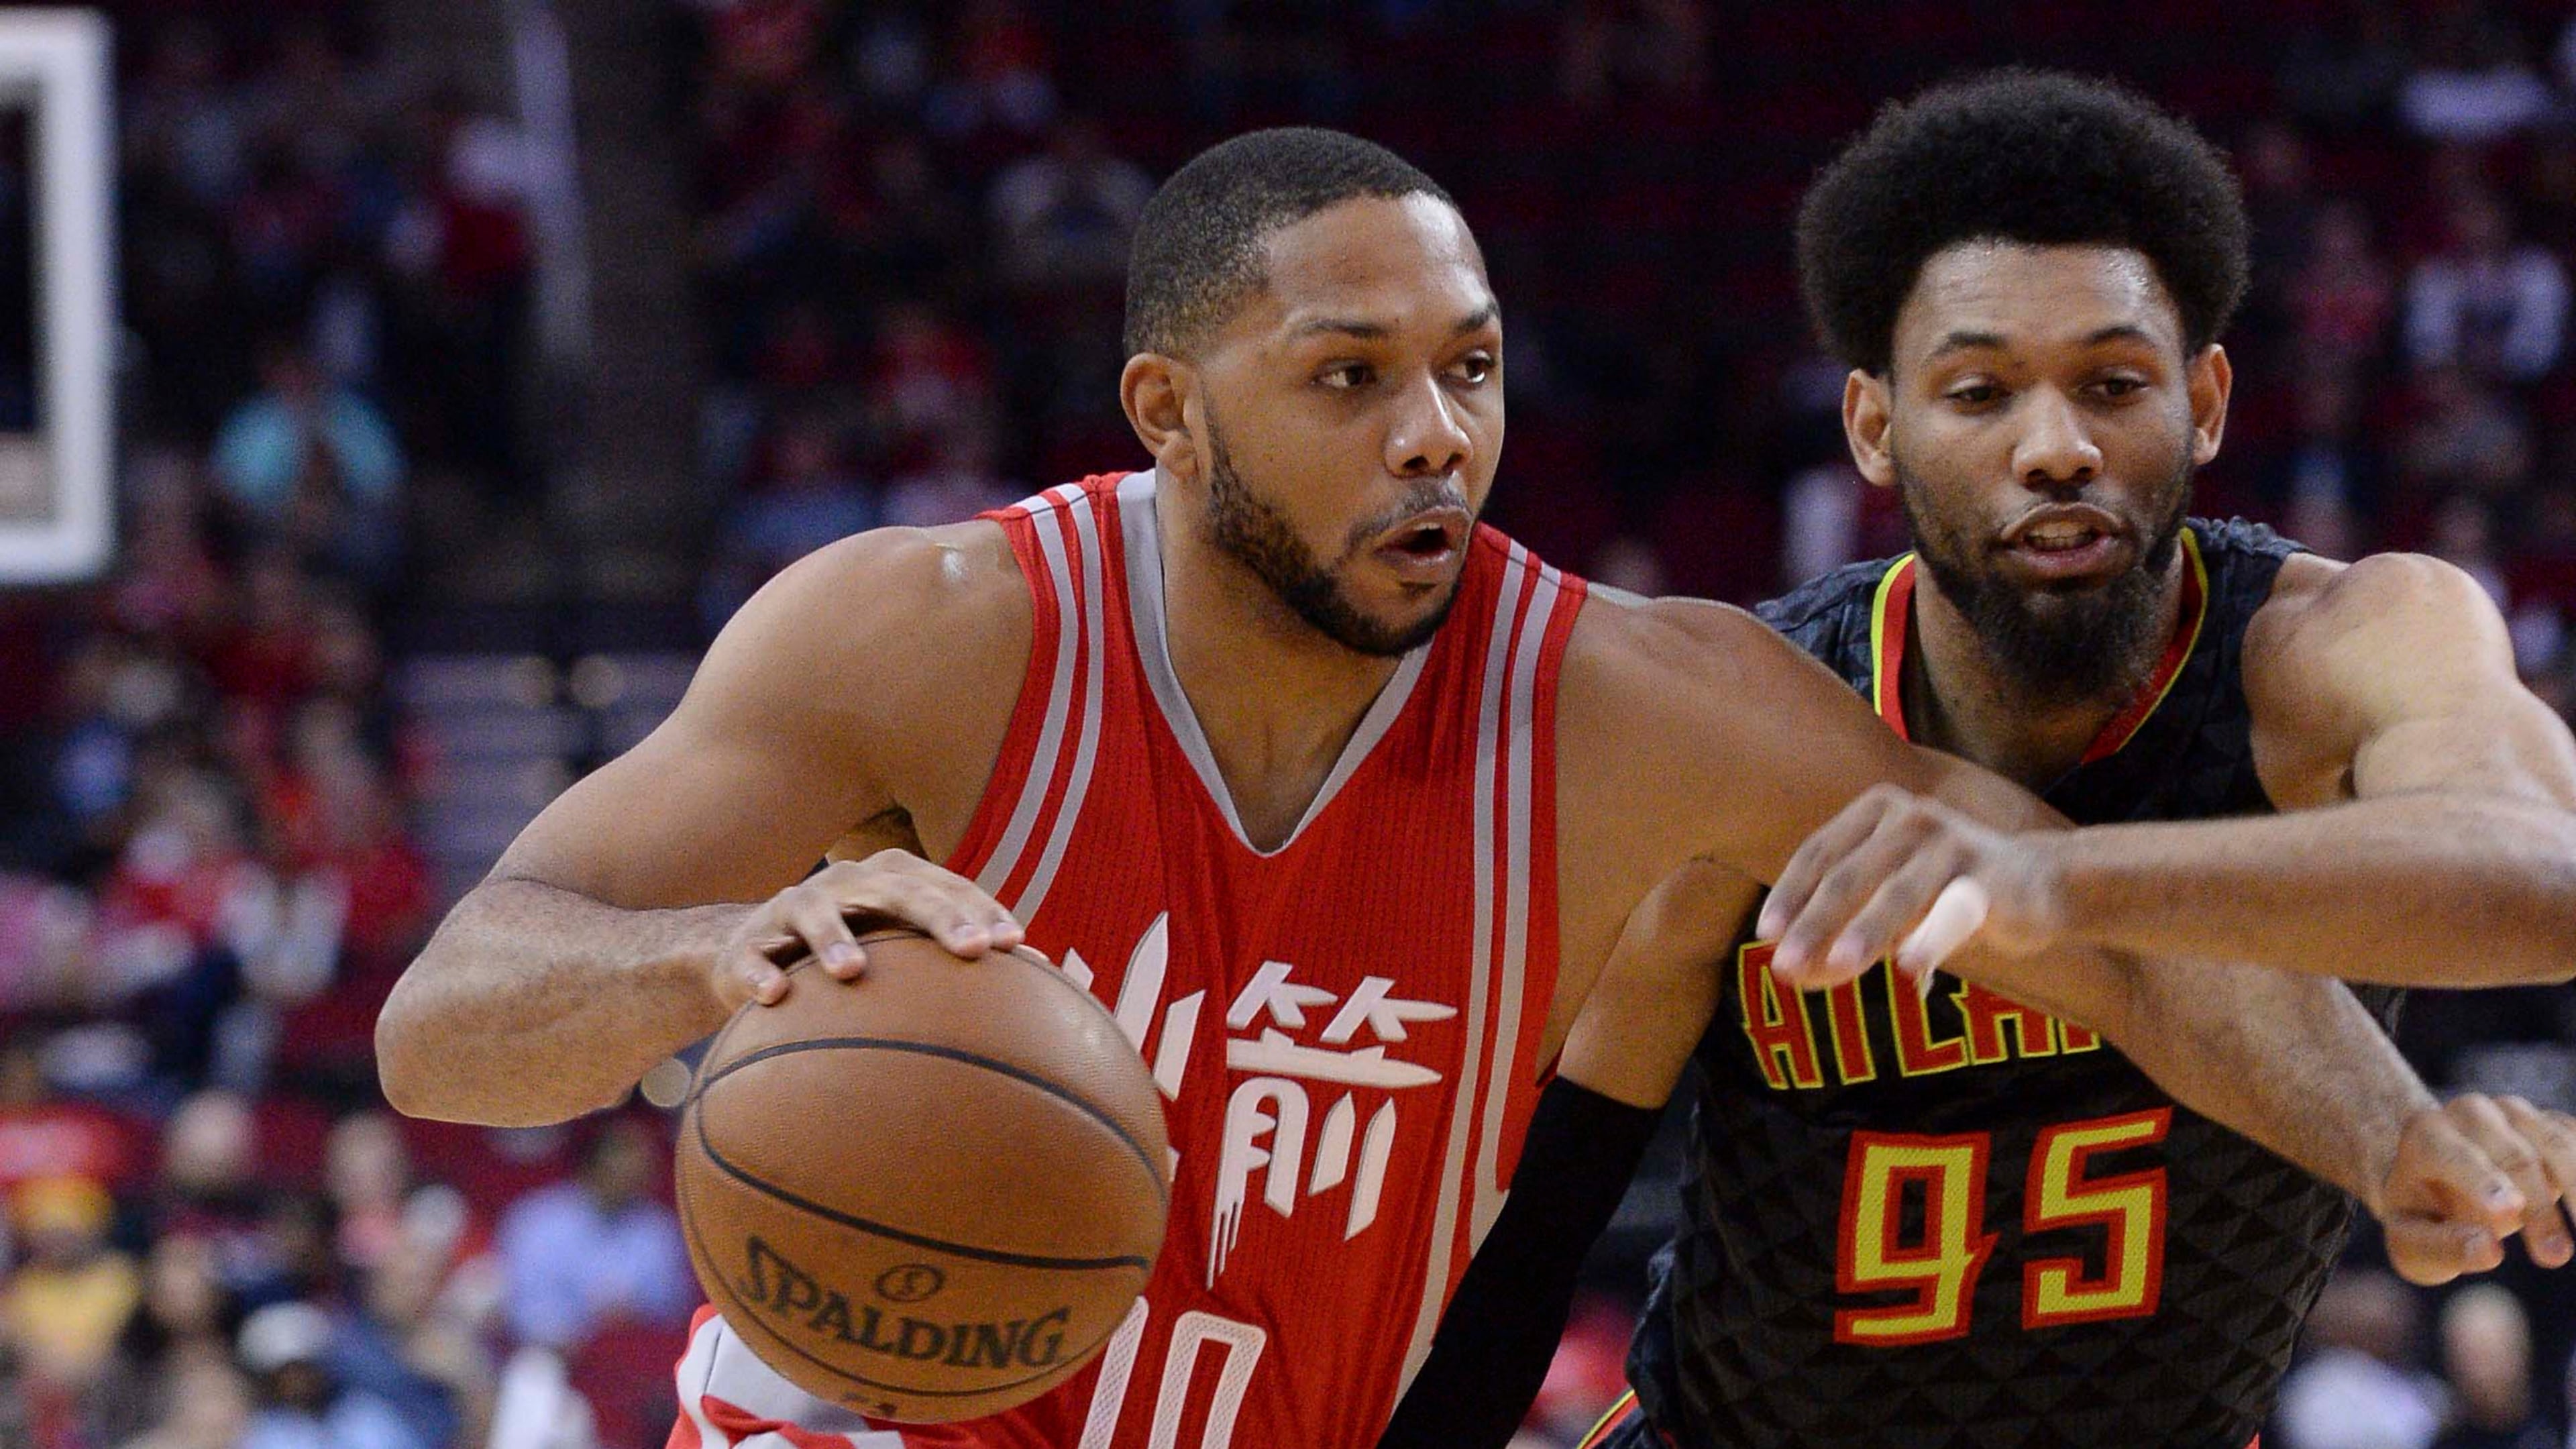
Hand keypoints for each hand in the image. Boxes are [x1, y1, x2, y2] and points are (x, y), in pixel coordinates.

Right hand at [711, 850, 1025, 1009]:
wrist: (752, 949)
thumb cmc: (852, 948)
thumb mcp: (900, 944)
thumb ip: (956, 954)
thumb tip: (1042, 982)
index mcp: (892, 880)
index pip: (947, 886)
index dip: (983, 910)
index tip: (1018, 945)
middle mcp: (847, 883)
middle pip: (898, 891)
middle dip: (938, 916)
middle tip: (972, 948)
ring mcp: (795, 908)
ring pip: (817, 915)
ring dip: (834, 939)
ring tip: (852, 971)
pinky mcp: (748, 943)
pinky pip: (752, 958)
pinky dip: (761, 974)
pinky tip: (774, 996)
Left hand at [1758, 784, 2066, 988]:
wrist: (2043, 885)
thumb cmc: (1946, 893)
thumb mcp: (1887, 905)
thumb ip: (1840, 930)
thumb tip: (1791, 974)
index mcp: (1877, 811)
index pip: (1819, 853)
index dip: (1790, 894)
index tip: (1766, 936)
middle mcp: (1911, 817)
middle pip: (1849, 876)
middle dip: (1813, 924)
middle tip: (1785, 967)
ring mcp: (1953, 843)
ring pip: (1897, 894)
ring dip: (1864, 933)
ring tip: (1836, 968)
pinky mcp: (1990, 879)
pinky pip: (1953, 915)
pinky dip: (1931, 941)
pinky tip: (1910, 970)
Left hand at [2375, 1093, 2575, 1284]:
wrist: (2441, 1185)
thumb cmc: (2424, 1216)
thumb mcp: (2415, 1241)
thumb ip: (2444, 1247)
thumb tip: (2490, 1252)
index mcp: (2425, 1134)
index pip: (2452, 1153)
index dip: (2481, 1180)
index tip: (2508, 1210)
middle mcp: (2469, 1113)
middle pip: (2512, 1155)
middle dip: (2537, 1208)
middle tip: (2553, 1257)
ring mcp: (2513, 1113)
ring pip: (2555, 1144)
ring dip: (2575, 1191)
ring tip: (2569, 1247)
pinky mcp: (2549, 1123)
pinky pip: (2575, 1141)